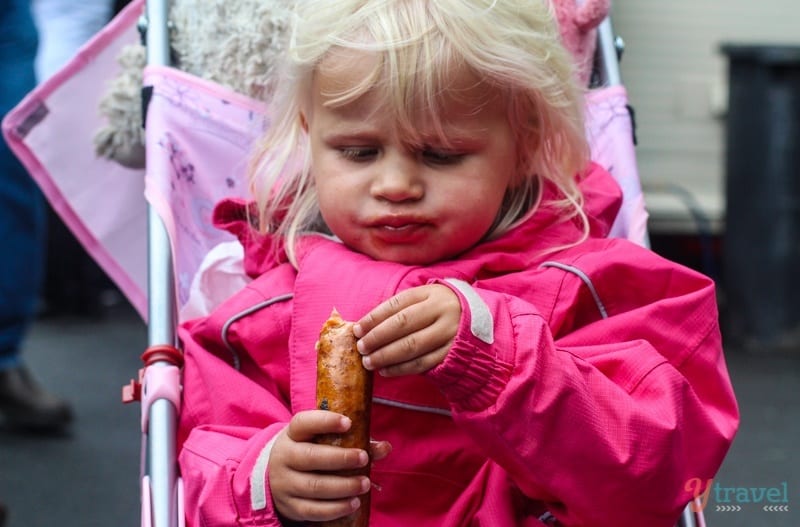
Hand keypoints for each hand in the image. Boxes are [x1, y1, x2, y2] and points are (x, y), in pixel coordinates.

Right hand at [268, 410, 390, 521]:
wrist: (277, 479)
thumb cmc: (310, 453)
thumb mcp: (322, 441)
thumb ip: (355, 441)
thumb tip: (385, 447)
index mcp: (293, 434)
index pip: (304, 423)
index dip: (325, 422)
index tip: (348, 423)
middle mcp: (284, 457)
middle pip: (311, 457)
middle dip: (341, 458)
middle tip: (364, 458)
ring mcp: (285, 483)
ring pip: (314, 486)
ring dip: (343, 486)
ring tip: (364, 484)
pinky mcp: (290, 506)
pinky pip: (313, 510)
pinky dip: (336, 508)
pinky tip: (354, 503)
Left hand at [354, 284, 460, 376]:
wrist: (481, 322)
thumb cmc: (441, 311)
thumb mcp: (426, 300)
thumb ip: (401, 309)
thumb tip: (365, 327)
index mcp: (431, 294)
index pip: (397, 304)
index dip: (374, 318)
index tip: (357, 329)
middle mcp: (442, 311)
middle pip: (402, 325)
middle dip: (377, 338)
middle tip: (360, 348)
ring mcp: (449, 332)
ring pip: (411, 346)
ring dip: (386, 356)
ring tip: (369, 362)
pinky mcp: (452, 353)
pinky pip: (422, 363)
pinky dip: (401, 369)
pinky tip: (386, 371)